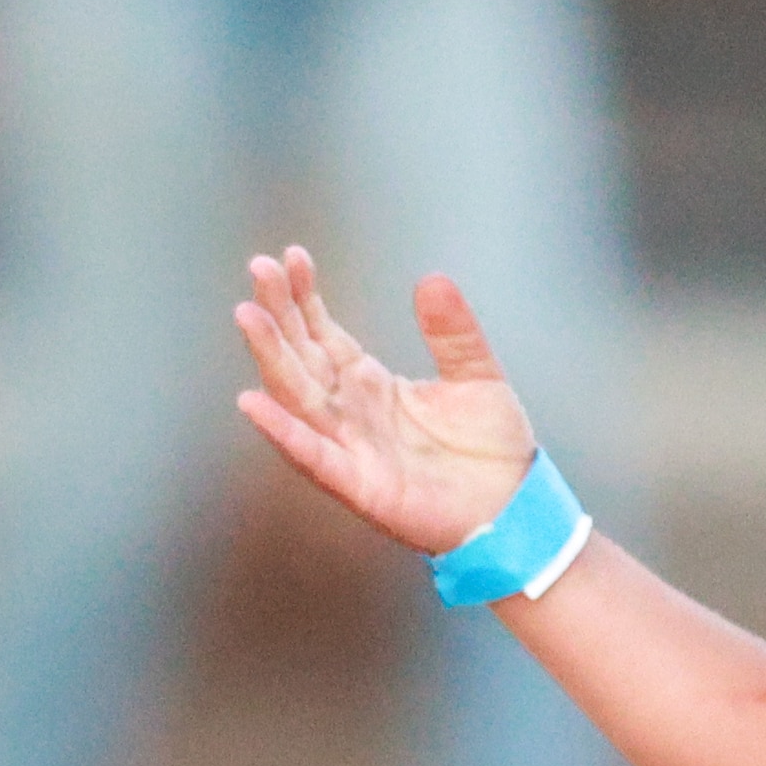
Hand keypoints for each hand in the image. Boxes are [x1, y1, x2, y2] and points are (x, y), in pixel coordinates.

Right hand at [230, 248, 536, 556]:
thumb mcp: (476, 374)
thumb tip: (431, 280)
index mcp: (372, 386)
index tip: (291, 257)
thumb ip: (452, 331)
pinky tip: (253, 403)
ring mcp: (351, 448)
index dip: (304, 297)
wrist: (517, 509)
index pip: (324, 334)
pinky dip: (282, 432)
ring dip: (270, 357)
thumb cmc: (492, 450)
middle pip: (301, 357)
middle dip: (278, 313)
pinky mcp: (360, 486)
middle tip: (259, 267)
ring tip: (248, 315)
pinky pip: (314, 457)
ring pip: (298, 397)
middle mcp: (351, 414)